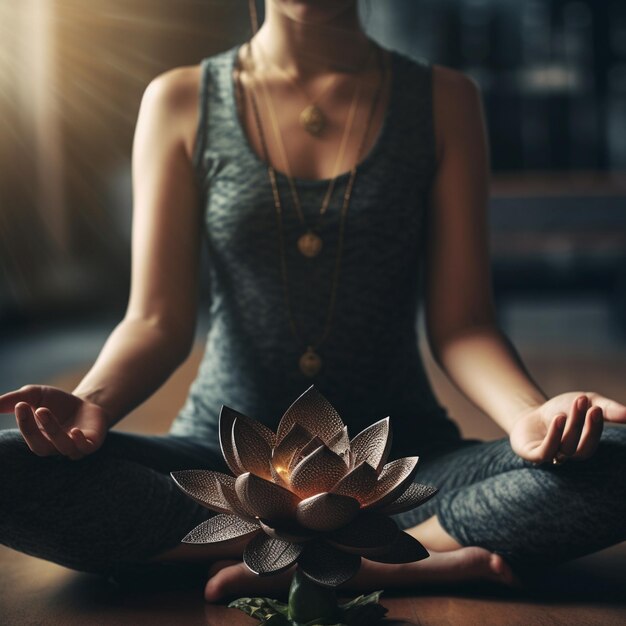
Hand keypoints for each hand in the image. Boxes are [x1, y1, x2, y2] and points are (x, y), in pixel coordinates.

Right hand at [0, 384, 110, 459]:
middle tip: (36, 409)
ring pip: (63, 446)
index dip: (23, 423)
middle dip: (35, 429)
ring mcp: (74, 447)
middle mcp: (54, 447)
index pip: (28, 436)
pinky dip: (80, 442)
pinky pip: (85, 449)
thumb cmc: (58, 402)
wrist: (89, 402)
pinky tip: (75, 431)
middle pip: (42, 447)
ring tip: (45, 411)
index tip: (20, 405)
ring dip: (54, 430)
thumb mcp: (34, 395)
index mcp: (38, 439)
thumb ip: (13, 400)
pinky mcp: (92, 443)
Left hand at [509, 391, 625, 463]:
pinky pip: (544, 453)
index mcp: (583, 447)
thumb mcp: (586, 402)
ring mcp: (550, 456)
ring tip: (565, 412)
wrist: (528, 411)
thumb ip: (608, 408)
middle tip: (586, 404)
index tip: (596, 407)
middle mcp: (568, 456)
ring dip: (567, 430)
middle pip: (579, 448)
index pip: (592, 442)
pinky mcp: (532, 454)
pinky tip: (557, 420)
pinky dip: (552, 439)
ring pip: (563, 449)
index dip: (596, 427)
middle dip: (583, 426)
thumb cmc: (561, 408)